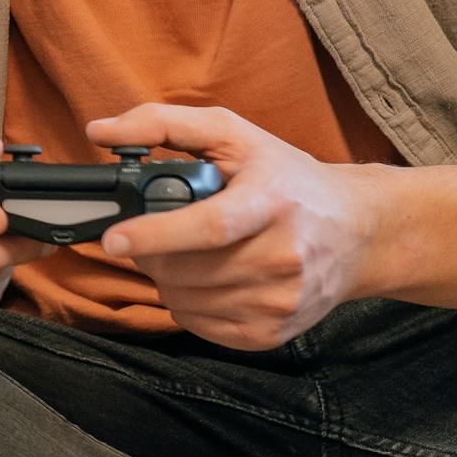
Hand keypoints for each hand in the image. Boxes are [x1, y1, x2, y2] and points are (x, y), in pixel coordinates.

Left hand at [89, 104, 380, 349]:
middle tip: (147, 236)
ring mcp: (281, 300)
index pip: (210, 227)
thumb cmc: (286, 178)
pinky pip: (200, 326)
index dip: (155, 234)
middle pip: (187, 270)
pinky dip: (185, 304)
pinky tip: (202, 278)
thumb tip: (100, 130)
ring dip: (165, 279)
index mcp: (273, 201)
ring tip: (181, 253)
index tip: (114, 238)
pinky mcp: (274, 332)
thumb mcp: (234, 134)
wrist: (357, 231)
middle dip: (150, 254)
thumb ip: (163, 124)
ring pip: (185, 301)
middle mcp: (283, 256)